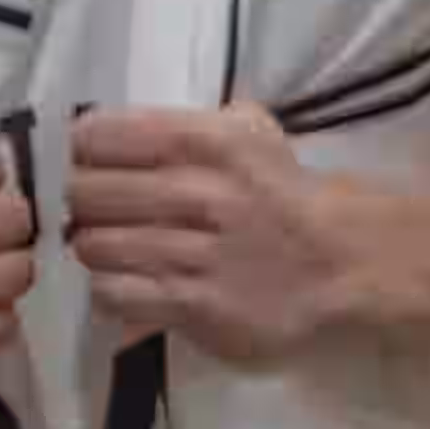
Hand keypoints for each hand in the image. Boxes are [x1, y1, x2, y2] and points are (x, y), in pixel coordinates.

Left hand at [62, 103, 387, 368]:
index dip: (82, 152)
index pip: (96, 136)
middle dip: (82, 204)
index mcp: (203, 141)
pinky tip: (128, 284)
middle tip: (95, 213)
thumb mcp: (252, 133)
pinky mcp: (196, 305)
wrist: (347, 263)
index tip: (90, 165)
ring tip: (115, 249)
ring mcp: (194, 253)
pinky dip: (111, 289)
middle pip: (86, 193)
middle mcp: (195, 192)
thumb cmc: (289, 195)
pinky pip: (117, 294)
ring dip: (95, 249)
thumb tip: (114, 127)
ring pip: (95, 246)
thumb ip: (191, 123)